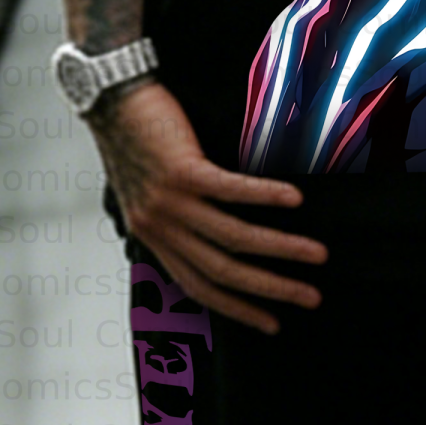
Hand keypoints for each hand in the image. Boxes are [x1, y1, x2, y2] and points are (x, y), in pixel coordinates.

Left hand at [88, 79, 326, 333]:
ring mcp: (171, 201)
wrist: (109, 101)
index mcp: (154, 237)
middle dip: (271, 289)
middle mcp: (161, 227)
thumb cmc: (136, 141)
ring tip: (316, 253)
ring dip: (281, 248)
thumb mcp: (148, 193)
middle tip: (311, 298)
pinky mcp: (181, 171)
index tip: (273, 323)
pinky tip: (295, 199)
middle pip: (223, 271)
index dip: (239, 308)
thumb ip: (179, 219)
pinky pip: (231, 191)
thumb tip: (222, 235)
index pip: (199, 287)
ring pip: (234, 236)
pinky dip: (266, 196)